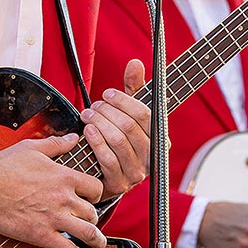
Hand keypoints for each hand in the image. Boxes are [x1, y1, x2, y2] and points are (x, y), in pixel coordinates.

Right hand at [0, 133, 104, 247]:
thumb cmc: (5, 167)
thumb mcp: (33, 148)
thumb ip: (57, 144)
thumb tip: (72, 138)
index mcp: (64, 177)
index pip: (96, 188)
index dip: (97, 195)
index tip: (92, 198)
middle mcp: (64, 198)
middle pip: (93, 212)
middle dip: (93, 218)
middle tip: (90, 221)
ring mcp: (54, 217)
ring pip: (87, 232)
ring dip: (95, 240)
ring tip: (96, 243)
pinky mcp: (42, 234)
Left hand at [80, 58, 148, 200]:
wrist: (106, 173)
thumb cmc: (121, 135)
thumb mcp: (129, 111)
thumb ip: (134, 87)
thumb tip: (135, 63)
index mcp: (160, 138)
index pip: (145, 114)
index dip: (123, 101)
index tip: (107, 93)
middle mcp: (151, 157)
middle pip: (128, 126)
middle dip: (107, 112)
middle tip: (94, 105)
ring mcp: (137, 173)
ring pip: (117, 141)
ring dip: (99, 123)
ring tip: (87, 115)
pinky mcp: (119, 184)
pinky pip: (107, 159)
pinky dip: (96, 141)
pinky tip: (88, 131)